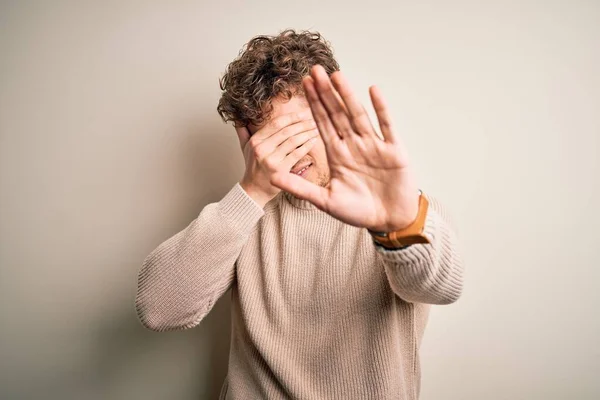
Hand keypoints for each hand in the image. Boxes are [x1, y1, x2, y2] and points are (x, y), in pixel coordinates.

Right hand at [237, 111, 319, 207]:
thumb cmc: (253, 168)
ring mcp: (271, 160)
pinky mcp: (280, 170)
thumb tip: (239, 117)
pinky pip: (297, 154)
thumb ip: (242, 131)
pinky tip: (313, 141)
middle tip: (314, 120)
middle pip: (286, 131)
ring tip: (316, 129)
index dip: (292, 117)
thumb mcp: (244, 148)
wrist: (254, 190)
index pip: (276, 124)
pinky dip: (307, 146)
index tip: (304, 113)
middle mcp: (261, 149)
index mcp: (255, 141)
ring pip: (293, 141)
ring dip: (307, 133)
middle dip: (302, 124)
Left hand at [270, 65, 419, 231]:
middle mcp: (354, 145)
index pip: (322, 124)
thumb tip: (272, 177)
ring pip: (358, 115)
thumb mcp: (326, 200)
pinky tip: (373, 90)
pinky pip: (386, 126)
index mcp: (337, 155)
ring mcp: (373, 146)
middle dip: (325, 93)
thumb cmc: (358, 212)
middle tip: (314, 70)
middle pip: (337, 113)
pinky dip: (381, 109)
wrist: (389, 221)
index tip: (304, 85)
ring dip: (347, 95)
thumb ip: (300, 187)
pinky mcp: (393, 150)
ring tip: (336, 75)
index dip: (313, 104)